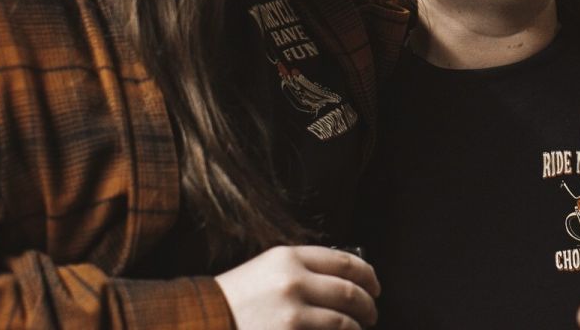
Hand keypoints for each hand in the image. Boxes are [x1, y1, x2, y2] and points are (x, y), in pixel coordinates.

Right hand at [214, 244, 379, 329]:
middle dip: (368, 305)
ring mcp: (291, 313)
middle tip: (372, 312)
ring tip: (358, 329)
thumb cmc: (235, 297)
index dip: (368, 275)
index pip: (344, 262)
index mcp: (289, 257)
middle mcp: (293, 280)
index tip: (375, 286)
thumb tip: (345, 278)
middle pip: (350, 291)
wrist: (204, 319)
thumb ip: (302, 268)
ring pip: (344, 321)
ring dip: (357, 327)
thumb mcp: (267, 268)